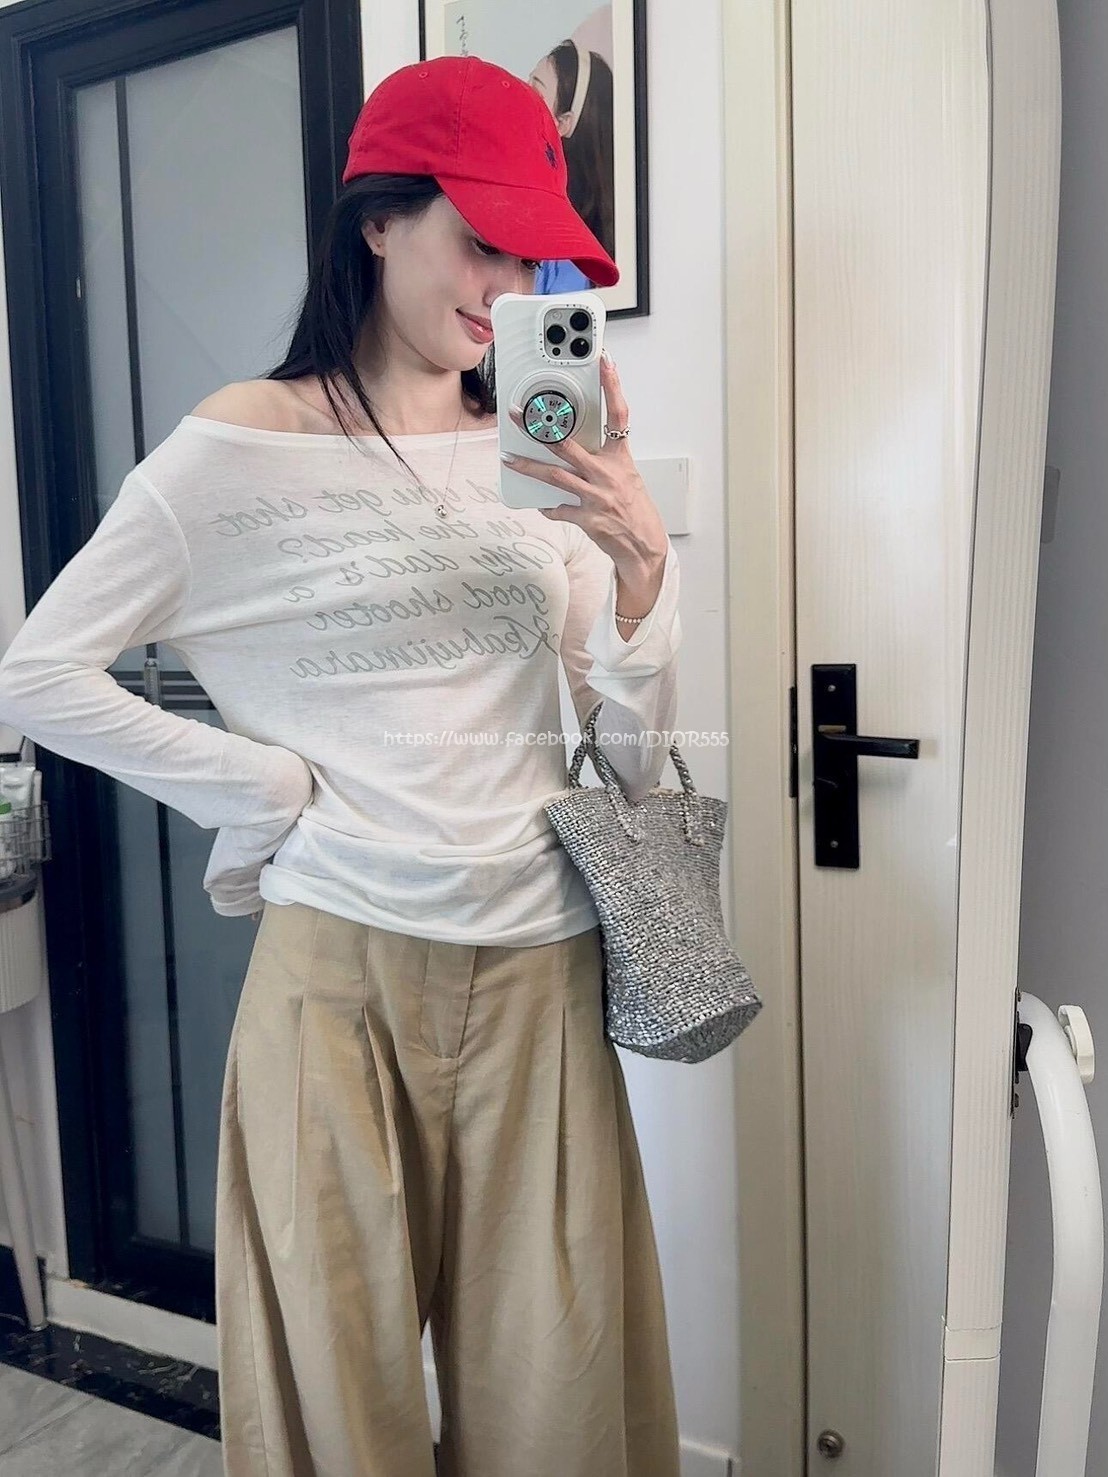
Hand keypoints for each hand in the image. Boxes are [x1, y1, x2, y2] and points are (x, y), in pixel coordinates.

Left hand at [501, 354, 668, 583]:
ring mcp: (596, 496)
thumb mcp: (626, 477)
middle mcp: (607, 473)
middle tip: (518, 414)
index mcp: (620, 458)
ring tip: (509, 459)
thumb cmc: (636, 510)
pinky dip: (548, 507)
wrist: (644, 546)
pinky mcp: (587, 517)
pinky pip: (559, 509)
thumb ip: (603, 461)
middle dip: (538, 428)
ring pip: (554, 475)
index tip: (604, 362)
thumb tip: (577, 451)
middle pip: (567, 444)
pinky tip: (542, 505)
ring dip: (528, 466)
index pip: (618, 414)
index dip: (612, 386)